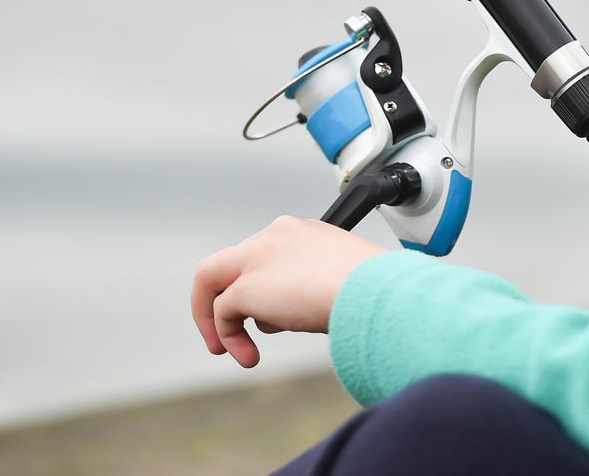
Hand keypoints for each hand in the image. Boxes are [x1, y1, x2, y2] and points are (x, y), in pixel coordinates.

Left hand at [191, 215, 384, 367]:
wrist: (376, 293)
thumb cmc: (375, 292)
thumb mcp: (345, 281)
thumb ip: (319, 287)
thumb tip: (310, 313)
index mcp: (303, 232)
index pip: (268, 253)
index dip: (263, 284)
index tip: (272, 311)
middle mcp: (276, 236)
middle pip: (233, 262)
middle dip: (230, 297)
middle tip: (234, 328)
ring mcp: (258, 257)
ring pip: (212, 278)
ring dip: (217, 318)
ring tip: (235, 349)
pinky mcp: (247, 286)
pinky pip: (221, 311)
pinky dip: (227, 336)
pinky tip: (249, 357)